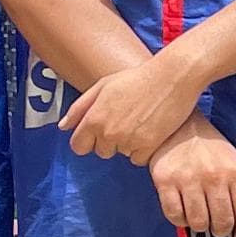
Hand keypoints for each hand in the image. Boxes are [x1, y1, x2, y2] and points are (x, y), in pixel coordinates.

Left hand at [64, 38, 210, 162]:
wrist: (173, 77)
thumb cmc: (138, 77)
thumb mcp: (103, 85)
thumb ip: (79, 108)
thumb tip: (63, 127)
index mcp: (94, 118)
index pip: (78, 146)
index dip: (88, 141)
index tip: (99, 134)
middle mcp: (108, 132)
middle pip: (102, 152)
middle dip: (111, 142)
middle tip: (126, 122)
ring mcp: (128, 140)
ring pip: (122, 155)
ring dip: (129, 144)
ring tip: (142, 123)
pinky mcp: (148, 146)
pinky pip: (139, 159)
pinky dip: (144, 150)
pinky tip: (151, 132)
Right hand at [150, 120, 235, 236]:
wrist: (178, 125)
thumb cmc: (211, 148)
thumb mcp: (235, 165)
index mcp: (234, 172)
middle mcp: (212, 177)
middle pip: (222, 221)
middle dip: (222, 232)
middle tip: (218, 229)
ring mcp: (187, 179)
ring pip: (198, 222)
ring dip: (201, 227)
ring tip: (201, 220)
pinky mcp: (164, 181)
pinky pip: (173, 215)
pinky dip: (180, 221)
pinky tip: (184, 214)